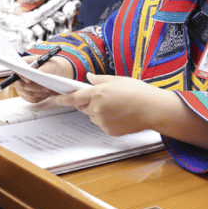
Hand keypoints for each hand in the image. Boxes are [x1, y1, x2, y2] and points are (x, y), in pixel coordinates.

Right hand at [13, 57, 73, 103]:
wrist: (56, 72)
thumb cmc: (52, 65)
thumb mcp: (51, 64)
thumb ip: (44, 69)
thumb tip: (39, 74)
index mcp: (23, 63)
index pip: (17, 70)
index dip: (21, 76)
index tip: (29, 80)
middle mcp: (19, 76)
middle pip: (22, 85)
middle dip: (36, 87)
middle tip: (48, 88)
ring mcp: (21, 86)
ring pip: (28, 94)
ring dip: (41, 93)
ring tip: (51, 90)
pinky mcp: (27, 95)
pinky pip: (32, 99)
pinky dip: (42, 97)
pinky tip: (49, 93)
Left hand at [52, 73, 177, 135]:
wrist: (153, 109)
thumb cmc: (139, 92)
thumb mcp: (118, 80)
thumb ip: (100, 79)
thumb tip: (89, 78)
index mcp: (98, 93)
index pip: (73, 97)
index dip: (62, 98)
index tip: (54, 98)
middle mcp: (97, 108)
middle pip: (83, 106)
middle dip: (87, 102)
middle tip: (104, 97)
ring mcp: (102, 121)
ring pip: (93, 116)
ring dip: (98, 111)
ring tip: (118, 106)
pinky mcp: (109, 130)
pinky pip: (102, 124)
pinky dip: (107, 120)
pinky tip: (121, 114)